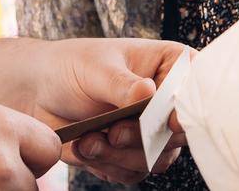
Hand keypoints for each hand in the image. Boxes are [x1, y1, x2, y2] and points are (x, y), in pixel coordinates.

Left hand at [24, 38, 189, 184]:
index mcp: (171, 66)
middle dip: (144, 138)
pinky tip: (84, 147)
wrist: (42, 90)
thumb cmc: (74, 65)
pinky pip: (131, 173)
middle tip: (114, 133)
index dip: (188, 108)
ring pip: (156, 158)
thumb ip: (122, 84)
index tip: (170, 122)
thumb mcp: (97, 67)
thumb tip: (148, 93)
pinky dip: (107, 165)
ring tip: (89, 141)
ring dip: (121, 155)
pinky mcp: (133, 155)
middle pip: (178, 132)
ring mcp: (153, 131)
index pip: (196, 88)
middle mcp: (168, 102)